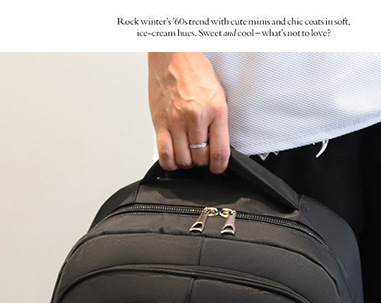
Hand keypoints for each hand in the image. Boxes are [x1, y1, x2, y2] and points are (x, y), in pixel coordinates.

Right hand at [148, 52, 229, 173]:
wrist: (173, 56)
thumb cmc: (195, 72)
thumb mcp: (218, 95)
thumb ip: (219, 123)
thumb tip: (218, 146)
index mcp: (216, 110)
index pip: (220, 152)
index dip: (219, 167)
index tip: (217, 168)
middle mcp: (196, 117)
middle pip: (200, 159)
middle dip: (202, 162)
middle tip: (200, 154)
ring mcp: (176, 121)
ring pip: (183, 160)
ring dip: (186, 162)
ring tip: (188, 153)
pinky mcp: (160, 123)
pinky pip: (164, 155)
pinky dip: (170, 162)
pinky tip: (174, 156)